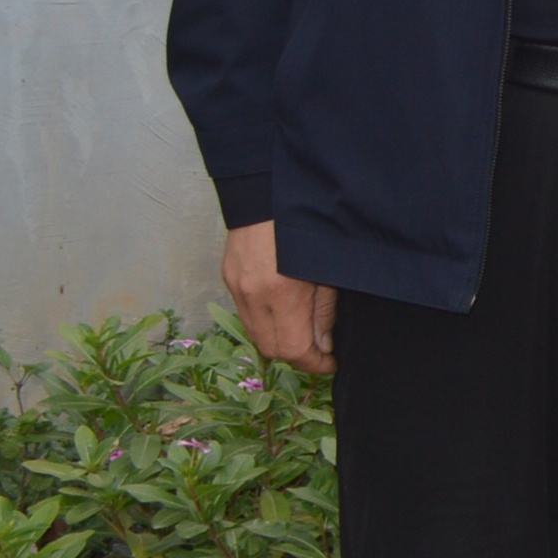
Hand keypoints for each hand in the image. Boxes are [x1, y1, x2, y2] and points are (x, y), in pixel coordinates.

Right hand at [222, 221, 337, 377]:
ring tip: (301, 333)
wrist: (267, 193)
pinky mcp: (228, 279)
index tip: (330, 363)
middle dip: (297, 356)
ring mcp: (237, 288)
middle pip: (271, 349)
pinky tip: (281, 313)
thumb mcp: (328, 270)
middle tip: (318, 351)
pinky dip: (264, 323)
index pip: (293, 350)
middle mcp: (255, 295)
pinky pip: (245, 315)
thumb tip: (322, 347)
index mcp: (284, 293)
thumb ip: (324, 312)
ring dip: (278, 341)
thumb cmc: (309, 226)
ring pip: (255, 335)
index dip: (314, 364)